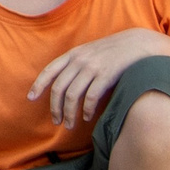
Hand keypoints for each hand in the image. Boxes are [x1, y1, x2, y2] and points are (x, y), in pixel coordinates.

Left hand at [27, 28, 167, 126]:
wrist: (138, 44)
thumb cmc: (113, 53)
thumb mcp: (90, 54)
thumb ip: (77, 66)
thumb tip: (65, 88)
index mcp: (73, 54)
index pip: (49, 71)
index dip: (38, 85)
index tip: (30, 99)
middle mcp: (79, 60)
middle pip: (59, 88)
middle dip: (55, 107)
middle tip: (56, 121)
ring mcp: (92, 67)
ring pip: (72, 96)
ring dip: (69, 113)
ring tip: (70, 124)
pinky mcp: (106, 76)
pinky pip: (90, 98)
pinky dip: (87, 110)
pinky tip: (88, 118)